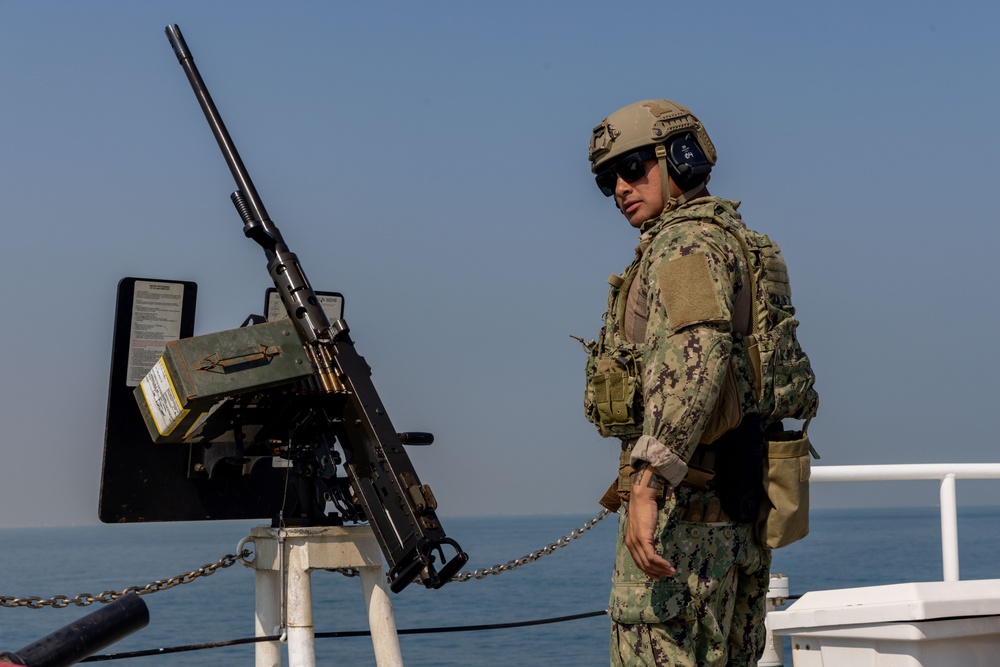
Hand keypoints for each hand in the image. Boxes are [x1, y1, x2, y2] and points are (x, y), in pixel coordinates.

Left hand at [624, 464, 675, 579]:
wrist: (641, 497)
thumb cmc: (643, 510)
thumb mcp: (643, 526)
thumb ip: (645, 537)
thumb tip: (651, 544)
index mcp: (629, 542)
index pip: (638, 562)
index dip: (648, 571)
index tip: (658, 576)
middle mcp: (630, 543)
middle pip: (643, 564)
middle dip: (656, 572)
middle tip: (667, 576)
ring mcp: (636, 541)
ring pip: (648, 562)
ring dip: (661, 569)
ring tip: (671, 572)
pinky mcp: (643, 538)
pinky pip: (651, 556)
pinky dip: (660, 562)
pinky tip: (668, 565)